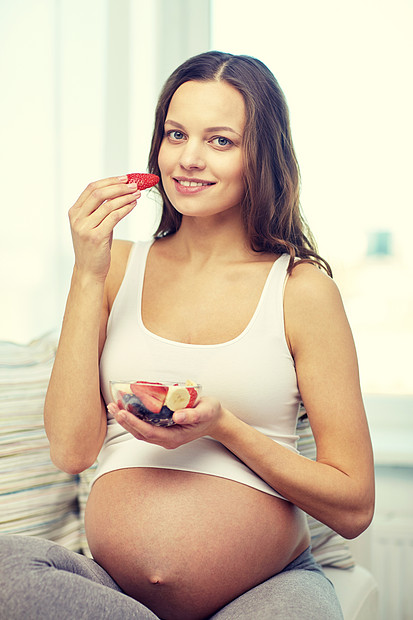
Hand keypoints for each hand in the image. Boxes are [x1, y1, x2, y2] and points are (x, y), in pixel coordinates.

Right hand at [68, 176, 140, 280]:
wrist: (89, 271)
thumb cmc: (94, 248)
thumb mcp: (92, 226)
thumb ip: (99, 210)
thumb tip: (119, 192)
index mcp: (74, 212)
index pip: (91, 188)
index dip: (109, 181)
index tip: (125, 178)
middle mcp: (77, 218)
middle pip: (98, 193)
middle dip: (118, 186)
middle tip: (134, 184)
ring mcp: (85, 228)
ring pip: (108, 205)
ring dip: (125, 197)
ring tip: (137, 194)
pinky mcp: (96, 237)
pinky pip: (113, 217)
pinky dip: (125, 208)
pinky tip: (133, 205)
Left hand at [108, 396, 225, 448]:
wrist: (214, 419)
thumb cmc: (210, 413)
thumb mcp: (206, 411)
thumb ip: (193, 414)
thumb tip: (177, 416)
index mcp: (175, 437)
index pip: (149, 432)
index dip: (134, 423)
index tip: (123, 412)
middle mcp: (167, 438)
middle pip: (140, 433)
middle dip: (125, 421)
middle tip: (113, 407)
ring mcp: (164, 435)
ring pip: (140, 430)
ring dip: (126, 420)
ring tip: (114, 406)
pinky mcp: (162, 428)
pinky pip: (144, 425)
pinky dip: (133, 417)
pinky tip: (126, 406)